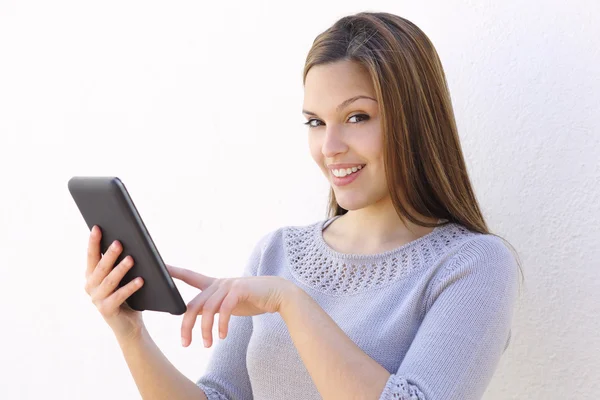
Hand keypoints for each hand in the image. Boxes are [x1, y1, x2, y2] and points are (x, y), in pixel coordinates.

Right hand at [84, 225, 145, 341]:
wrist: (129, 325)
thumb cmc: (127, 295)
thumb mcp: (122, 277)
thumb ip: (119, 262)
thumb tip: (126, 241)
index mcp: (91, 275)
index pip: (91, 255)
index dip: (94, 242)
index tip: (97, 227)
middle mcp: (90, 287)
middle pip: (100, 267)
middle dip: (109, 254)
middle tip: (119, 242)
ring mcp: (97, 299)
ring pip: (109, 281)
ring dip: (120, 269)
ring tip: (132, 259)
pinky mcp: (106, 310)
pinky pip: (119, 296)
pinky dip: (130, 287)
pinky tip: (141, 280)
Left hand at [166, 265, 292, 347]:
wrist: (278, 295)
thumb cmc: (253, 299)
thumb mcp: (229, 304)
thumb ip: (213, 307)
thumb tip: (195, 316)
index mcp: (214, 284)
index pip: (189, 276)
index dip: (174, 272)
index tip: (159, 268)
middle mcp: (219, 283)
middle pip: (193, 304)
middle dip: (187, 326)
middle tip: (185, 343)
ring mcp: (229, 285)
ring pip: (207, 310)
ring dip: (205, 330)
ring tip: (207, 344)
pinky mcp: (240, 291)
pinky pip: (224, 310)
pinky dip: (222, 325)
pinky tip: (223, 336)